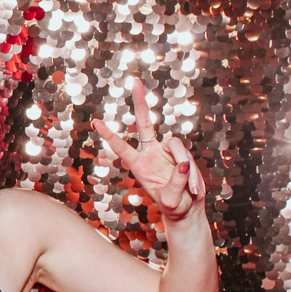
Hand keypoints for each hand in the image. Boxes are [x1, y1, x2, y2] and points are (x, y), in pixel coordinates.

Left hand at [93, 78, 205, 221]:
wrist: (187, 209)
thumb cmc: (174, 207)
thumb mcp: (172, 200)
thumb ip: (177, 182)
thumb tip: (184, 163)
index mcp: (139, 165)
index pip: (122, 147)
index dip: (110, 135)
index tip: (96, 121)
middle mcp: (151, 153)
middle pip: (145, 124)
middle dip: (141, 103)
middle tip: (136, 82)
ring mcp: (167, 151)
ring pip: (177, 145)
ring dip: (186, 170)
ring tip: (190, 191)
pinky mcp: (182, 154)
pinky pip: (188, 156)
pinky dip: (194, 175)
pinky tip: (194, 190)